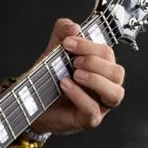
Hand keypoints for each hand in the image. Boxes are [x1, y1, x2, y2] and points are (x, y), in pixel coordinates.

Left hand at [30, 18, 126, 132]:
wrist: (30, 101)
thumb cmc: (48, 78)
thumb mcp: (54, 50)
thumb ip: (62, 32)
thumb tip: (74, 27)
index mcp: (101, 68)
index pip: (107, 54)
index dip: (90, 45)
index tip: (68, 42)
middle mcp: (105, 86)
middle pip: (117, 72)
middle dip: (95, 63)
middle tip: (74, 61)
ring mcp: (100, 104)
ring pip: (115, 93)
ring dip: (95, 80)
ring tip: (74, 73)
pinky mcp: (88, 119)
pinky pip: (93, 109)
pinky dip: (79, 95)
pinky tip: (65, 85)